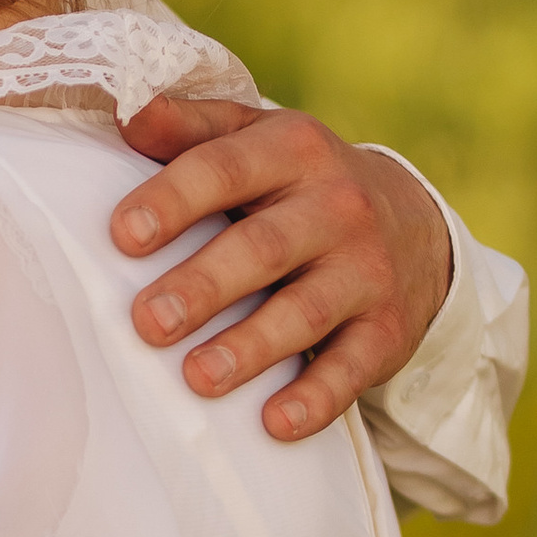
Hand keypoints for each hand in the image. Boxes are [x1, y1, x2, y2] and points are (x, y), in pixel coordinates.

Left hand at [112, 96, 451, 441]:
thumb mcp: (254, 138)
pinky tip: (275, 423)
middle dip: (204, 285)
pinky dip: (317, 397)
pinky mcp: (388, 330)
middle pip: (264, 247)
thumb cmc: (297, 182)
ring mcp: (367, 270)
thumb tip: (127, 113)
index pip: (226, 169)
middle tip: (148, 322)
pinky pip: (352, 367)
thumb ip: (190, 128)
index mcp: (293, 149)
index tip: (122, 235)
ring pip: (306, 311)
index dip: (174, 200)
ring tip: (196, 378)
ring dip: (250, 347)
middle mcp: (337, 205)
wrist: (413, 223)